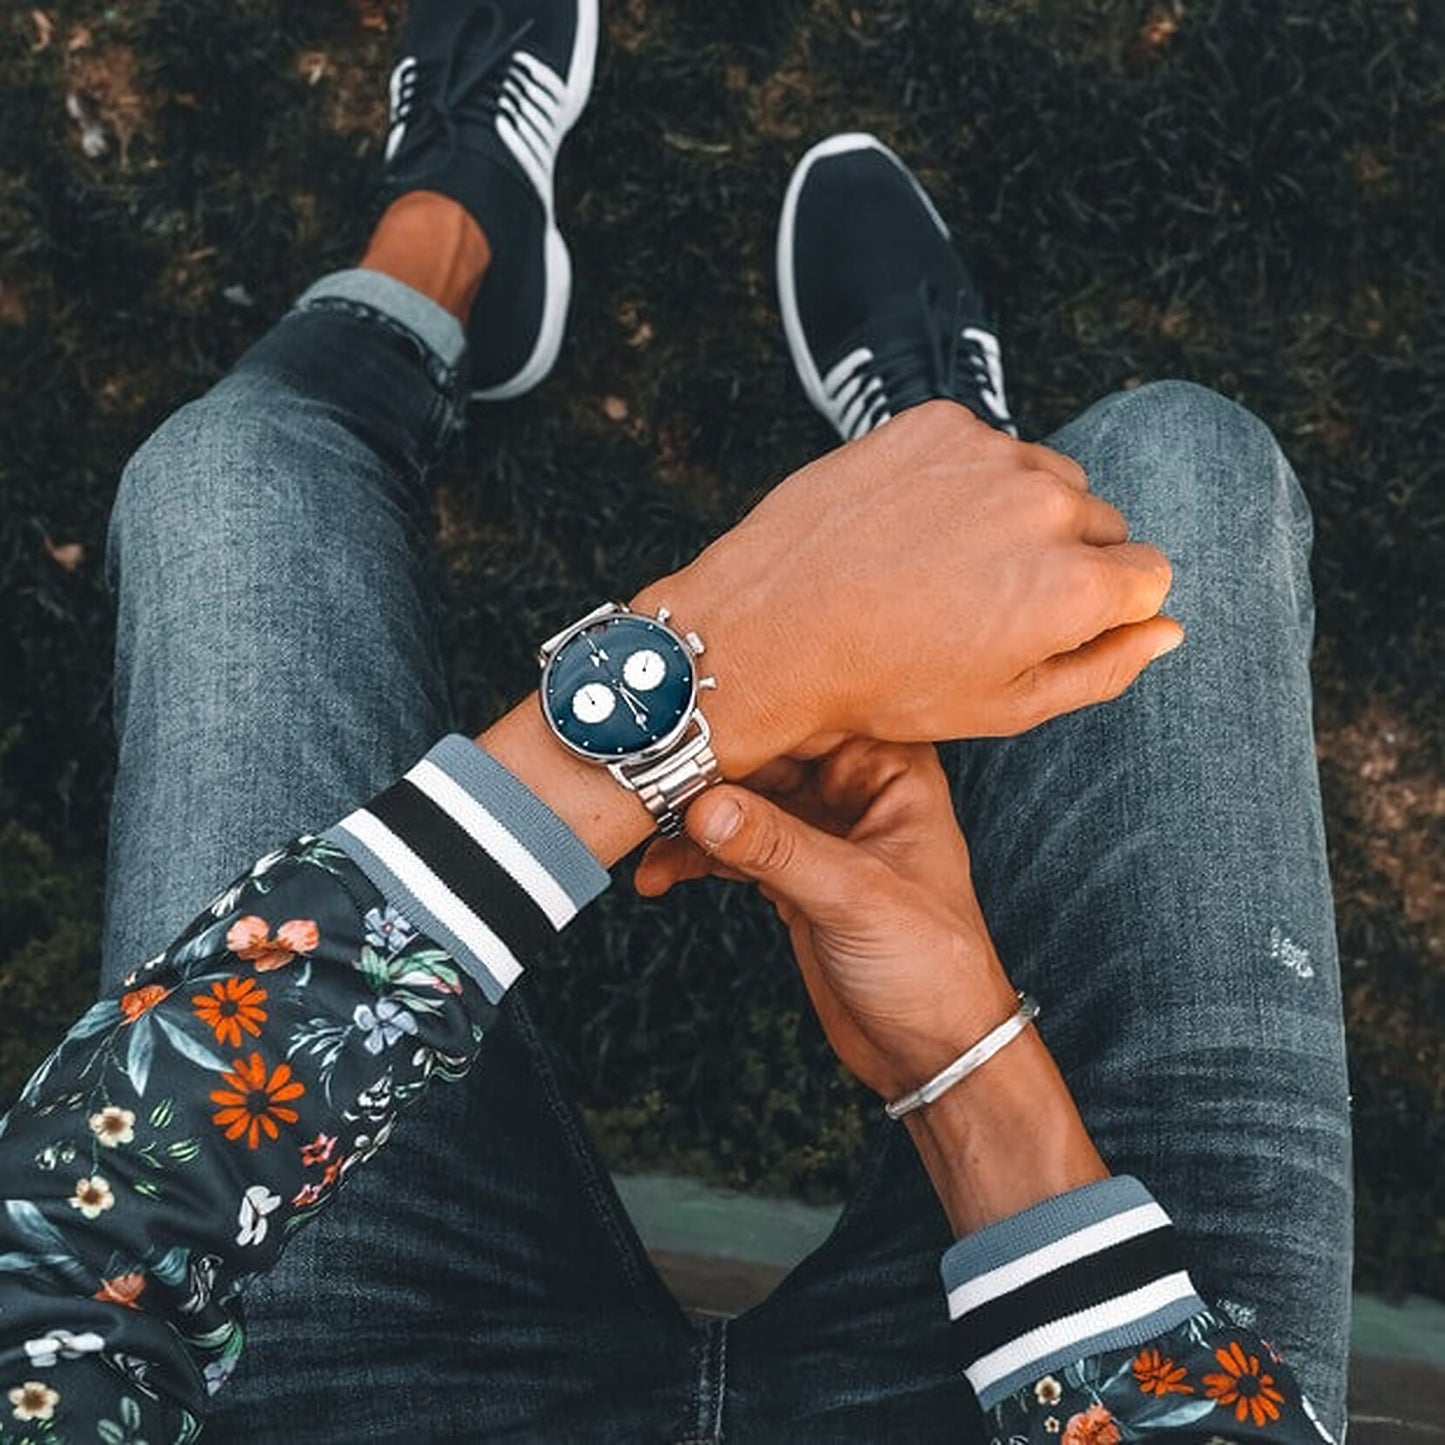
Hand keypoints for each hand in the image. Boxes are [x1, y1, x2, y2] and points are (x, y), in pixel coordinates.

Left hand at [633, 401, 1181, 778]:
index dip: (1102, 609)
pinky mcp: (937, 423)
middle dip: (1063, 560)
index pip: (1150, 576)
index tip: (1044, 623)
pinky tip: (912, 525)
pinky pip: (985, 447)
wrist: (769, 629)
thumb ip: (1105, 668)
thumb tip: (1168, 629)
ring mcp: (990, 455)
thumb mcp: (1004, 707)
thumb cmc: (882, 683)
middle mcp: (1047, 505)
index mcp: (1076, 584)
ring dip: (1016, 513)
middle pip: (1101, 524)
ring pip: (1046, 480)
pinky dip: (963, 479)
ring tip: (943, 563)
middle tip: (982, 601)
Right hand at [635, 736, 1109, 1233]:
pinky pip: (730, 847)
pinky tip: (661, 873)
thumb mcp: (855, 896)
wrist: (935, 1054)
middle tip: (646, 787)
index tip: (683, 727)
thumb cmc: (935, 966)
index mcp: (890, 771)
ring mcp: (820, 833)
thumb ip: (777, 848)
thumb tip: (706, 804)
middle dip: (704, 774)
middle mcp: (854, 791)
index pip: (808, 721)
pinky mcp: (792, 874)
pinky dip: (693, 857)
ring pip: (739, 803)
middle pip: (764, 758)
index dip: (748, 719)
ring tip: (646, 837)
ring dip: (689, 820)